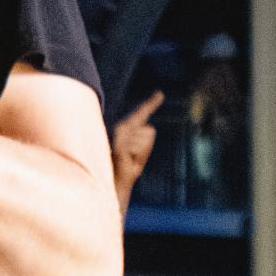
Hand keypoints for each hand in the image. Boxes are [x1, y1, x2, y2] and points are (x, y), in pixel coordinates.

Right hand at [110, 92, 162, 213]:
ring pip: (146, 139)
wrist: (115, 182)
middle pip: (149, 132)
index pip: (141, 114)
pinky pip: (139, 147)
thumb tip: (149, 127)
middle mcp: (121, 127)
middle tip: (133, 158)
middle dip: (146, 148)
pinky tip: (126, 160)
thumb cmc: (126, 169)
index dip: (151, 103)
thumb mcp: (138, 154)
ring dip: (142, 153)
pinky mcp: (119, 143)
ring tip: (128, 159)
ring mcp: (119, 134)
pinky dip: (138, 156)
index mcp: (128, 128)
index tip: (160, 94)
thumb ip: (144, 141)